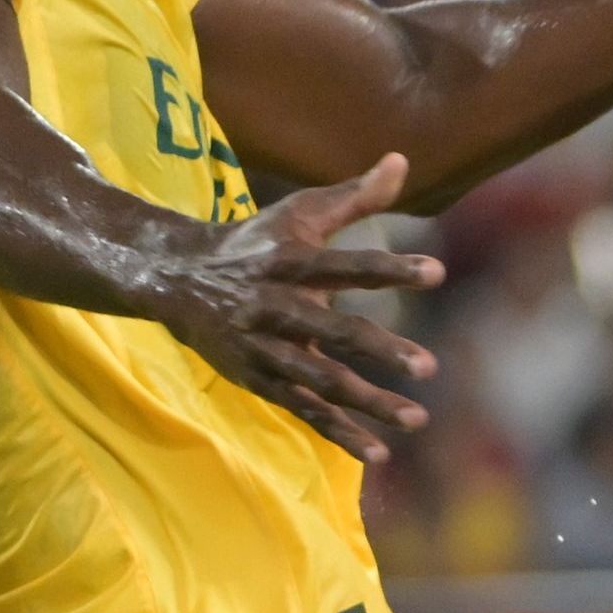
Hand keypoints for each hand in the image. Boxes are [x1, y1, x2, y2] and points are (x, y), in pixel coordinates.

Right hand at [155, 153, 445, 464]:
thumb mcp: (297, 214)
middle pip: (333, 333)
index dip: (388, 269)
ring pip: (321, 382)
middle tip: (428, 367)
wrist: (175, 279)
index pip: (344, 265)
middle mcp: (275, 309)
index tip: (437, 272)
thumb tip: (402, 160)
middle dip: (380, 350)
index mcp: (288, 263)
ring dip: (368, 402)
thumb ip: (354, 196)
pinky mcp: (260, 381)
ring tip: (417, 419)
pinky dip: (340, 434)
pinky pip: (305, 411)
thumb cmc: (253, 243)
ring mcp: (266, 350)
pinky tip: (380, 453)